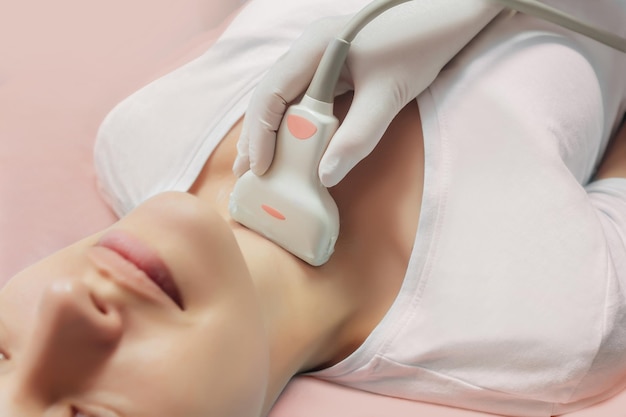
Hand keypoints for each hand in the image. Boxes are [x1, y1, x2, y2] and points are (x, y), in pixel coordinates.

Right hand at [234, 0, 502, 186]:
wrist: (448, 15)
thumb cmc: (420, 46)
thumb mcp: (388, 95)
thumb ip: (358, 137)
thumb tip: (325, 177)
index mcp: (315, 47)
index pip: (271, 94)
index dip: (260, 134)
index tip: (261, 169)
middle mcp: (308, 48)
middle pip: (269, 96)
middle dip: (257, 136)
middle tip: (248, 174)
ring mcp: (318, 55)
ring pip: (283, 97)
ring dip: (272, 131)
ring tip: (263, 165)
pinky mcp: (332, 66)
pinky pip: (302, 97)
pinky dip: (293, 124)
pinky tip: (292, 146)